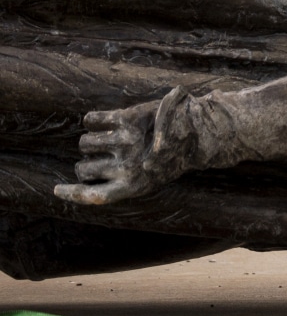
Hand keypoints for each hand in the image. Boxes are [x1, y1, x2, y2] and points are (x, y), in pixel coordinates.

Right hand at [55, 88, 194, 205]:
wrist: (199, 133)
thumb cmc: (169, 158)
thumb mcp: (149, 180)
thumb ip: (118, 184)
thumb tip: (81, 181)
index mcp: (133, 186)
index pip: (93, 196)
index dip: (72, 194)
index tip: (57, 189)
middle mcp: (127, 167)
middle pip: (83, 168)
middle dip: (88, 162)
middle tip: (106, 156)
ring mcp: (126, 142)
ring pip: (85, 143)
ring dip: (92, 140)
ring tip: (112, 138)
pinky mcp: (127, 119)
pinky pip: (92, 120)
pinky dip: (92, 119)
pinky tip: (104, 121)